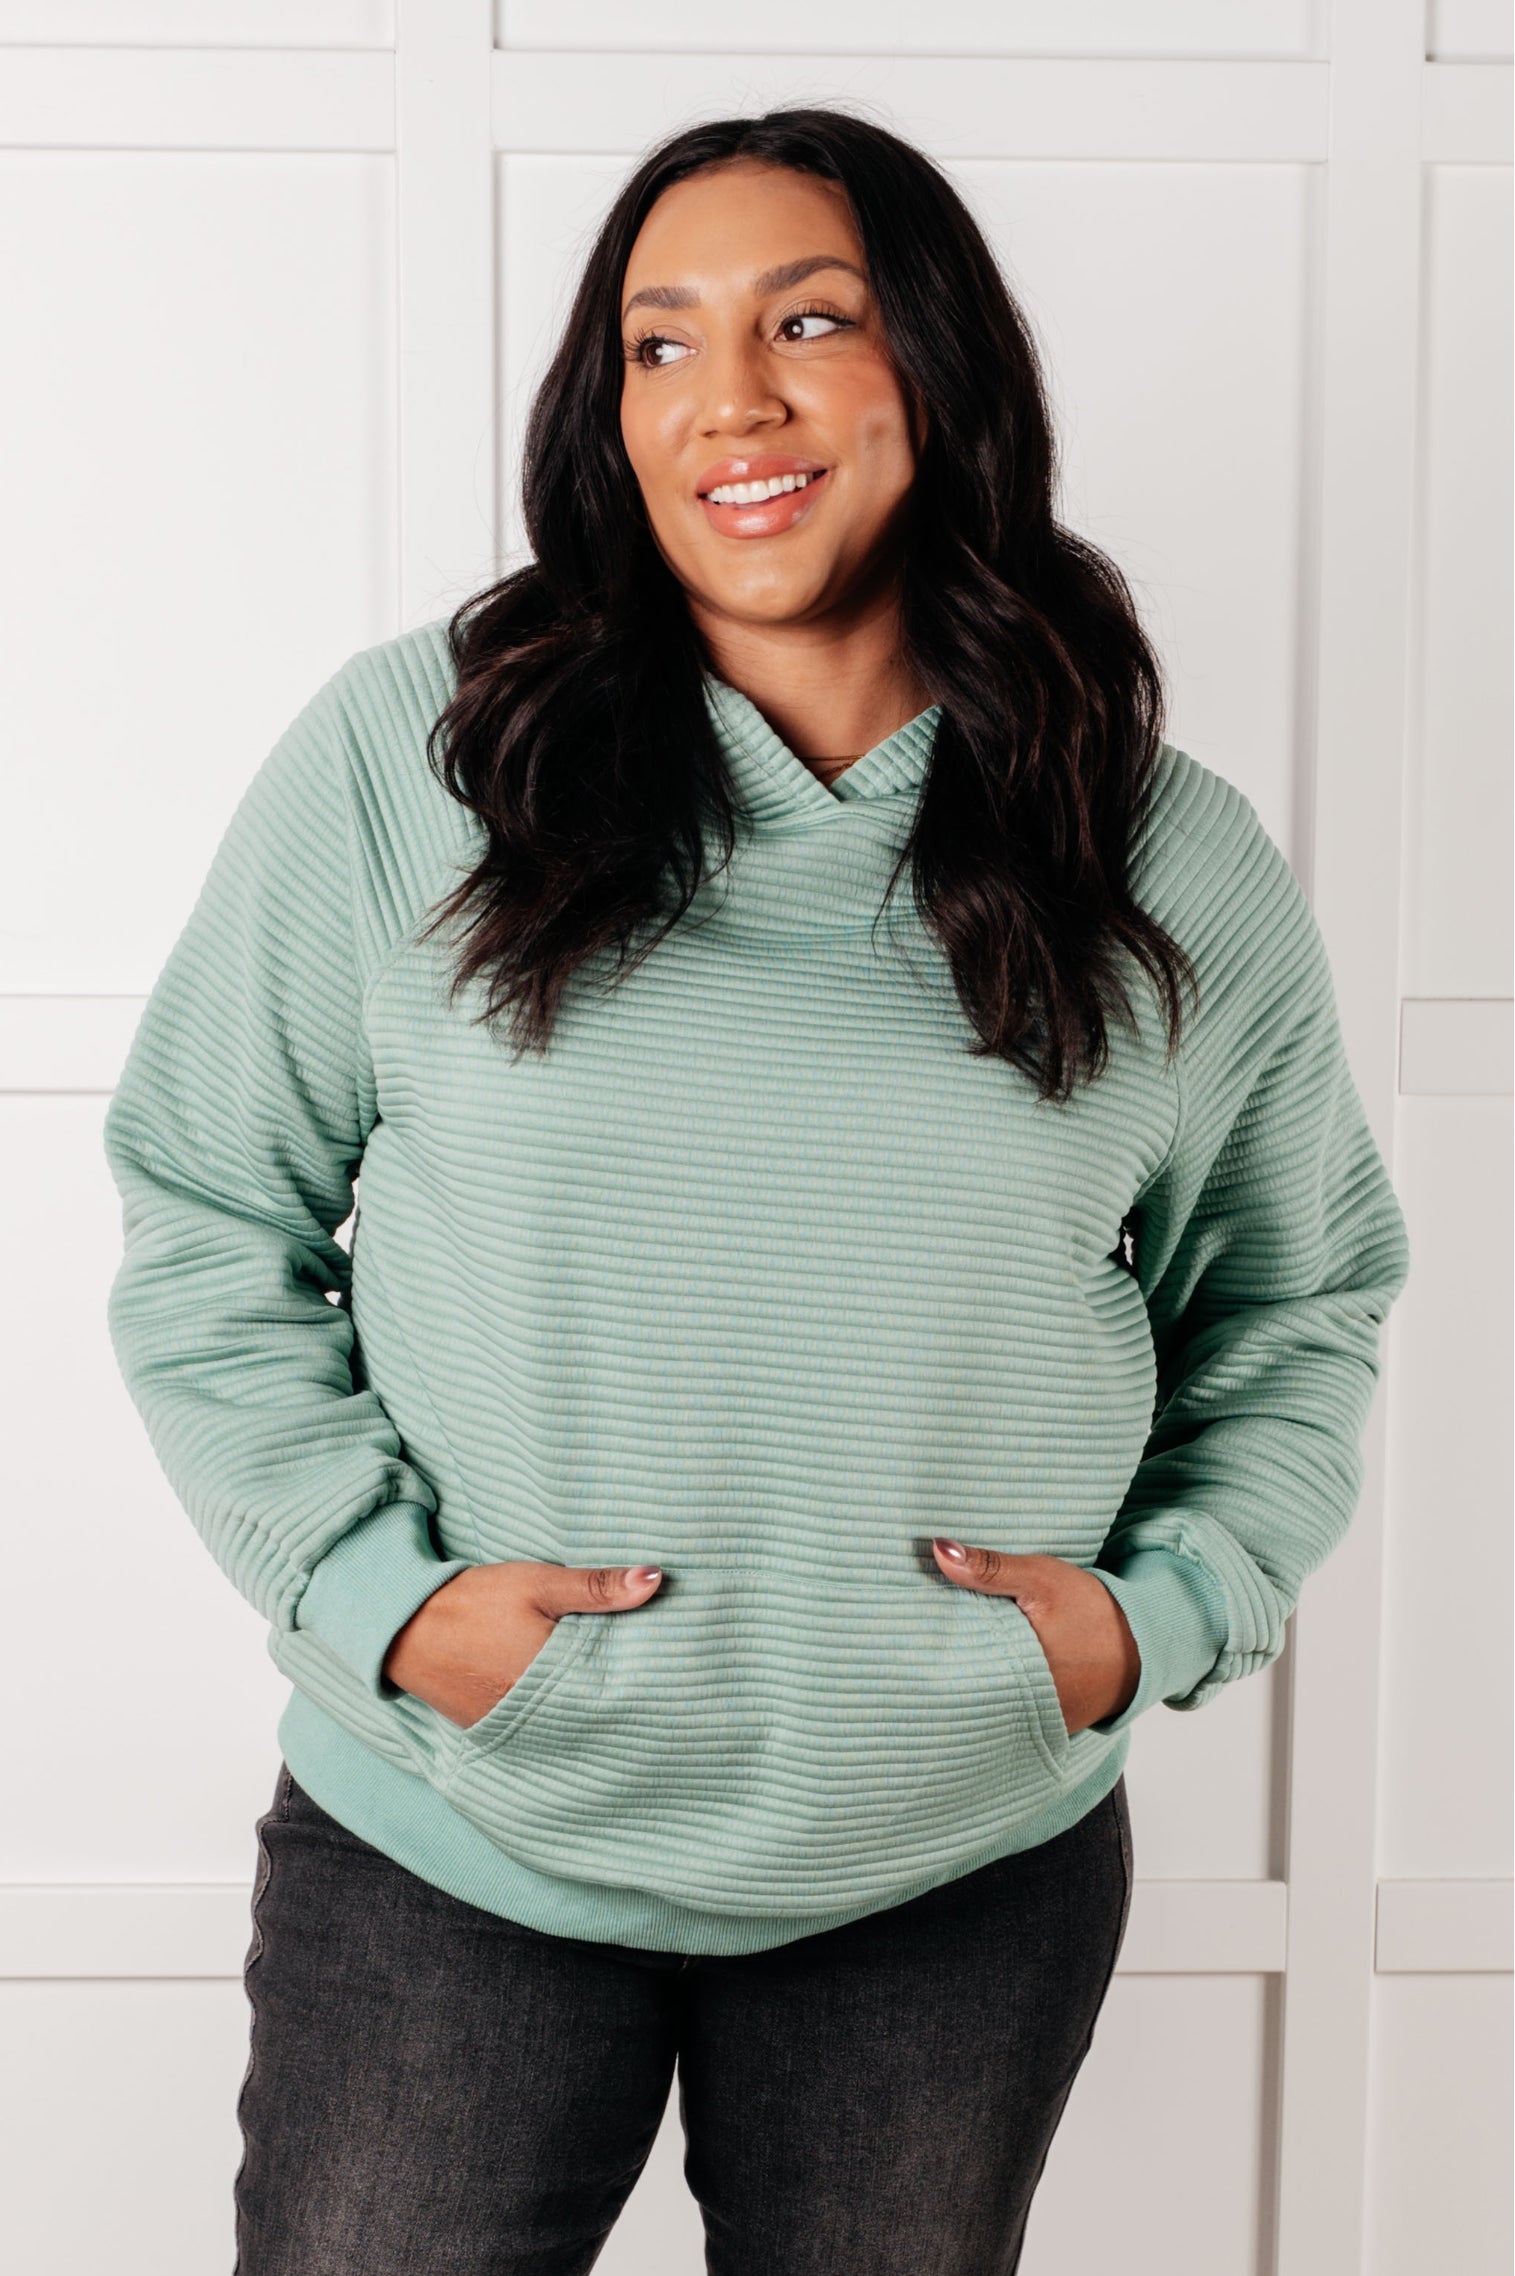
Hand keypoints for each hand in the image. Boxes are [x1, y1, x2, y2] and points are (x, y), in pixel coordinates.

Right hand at [382, 1560, 663, 1729]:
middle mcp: (535, 1713)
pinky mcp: (489, 1727)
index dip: (637, 1678)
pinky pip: (534, 1726)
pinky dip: (551, 1713)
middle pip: (590, 1709)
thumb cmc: (476, 1600)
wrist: (406, 1624)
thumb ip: (597, 1586)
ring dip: (581, 1707)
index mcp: (553, 1678)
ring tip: (609, 1694)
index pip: (613, 1688)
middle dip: (613, 1697)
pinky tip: (564, 1699)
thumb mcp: (539, 1583)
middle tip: (645, 1686)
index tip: (662, 1670)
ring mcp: (510, 1725)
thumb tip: (656, 1578)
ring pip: (563, 1720)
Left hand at [931, 1541, 1139, 1735]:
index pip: (954, 1662)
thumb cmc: (1094, 1611)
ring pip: (988, 1698)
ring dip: (974, 1678)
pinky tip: (988, 1671)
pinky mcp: (1050, 1723)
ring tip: (947, 1655)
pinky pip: (1013, 1708)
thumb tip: (938, 1550)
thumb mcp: (1041, 1579)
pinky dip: (1000, 1690)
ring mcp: (1036, 1720)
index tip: (914, 1626)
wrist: (1146, 1644)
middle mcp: (1022, 1705)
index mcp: (1013, 1670)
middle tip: (925, 1639)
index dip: (932, 1644)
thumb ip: (990, 1568)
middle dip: (949, 1662)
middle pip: (967, 1684)